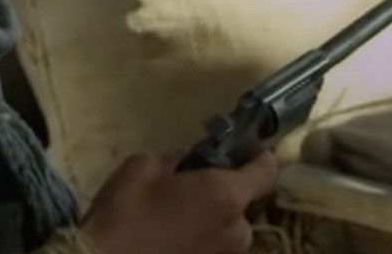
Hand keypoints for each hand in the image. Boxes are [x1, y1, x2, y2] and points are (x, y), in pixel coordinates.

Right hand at [81, 149, 277, 253]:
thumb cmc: (125, 212)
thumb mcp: (143, 166)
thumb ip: (178, 158)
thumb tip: (191, 163)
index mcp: (226, 196)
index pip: (266, 170)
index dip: (258, 155)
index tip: (243, 149)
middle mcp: (237, 230)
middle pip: (242, 202)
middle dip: (220, 192)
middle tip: (186, 187)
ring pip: (226, 228)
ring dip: (209, 219)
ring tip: (172, 218)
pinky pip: (212, 246)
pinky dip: (199, 239)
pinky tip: (170, 237)